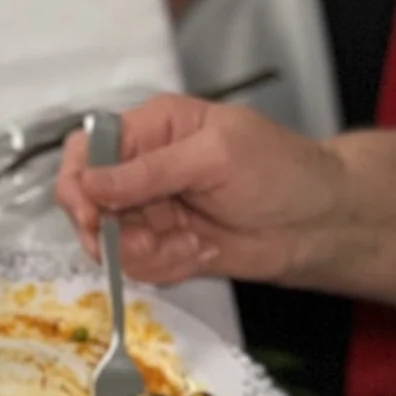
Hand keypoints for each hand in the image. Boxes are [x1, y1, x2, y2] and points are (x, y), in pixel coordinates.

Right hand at [55, 95, 350, 286]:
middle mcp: (143, 169)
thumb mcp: (214, 156)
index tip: (91, 214)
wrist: (316, 224)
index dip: (78, 183)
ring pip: (109, 242)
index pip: (86, 150)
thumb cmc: (280, 171)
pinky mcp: (162, 246)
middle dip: (110, 230)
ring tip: (190, 243)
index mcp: (153, 128)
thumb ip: (149, 171)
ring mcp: (151, 210)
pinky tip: (200, 251)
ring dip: (145, 252)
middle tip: (143, 239)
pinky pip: (137, 266)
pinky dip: (165, 266)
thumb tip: (90, 182)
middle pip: (86, 203)